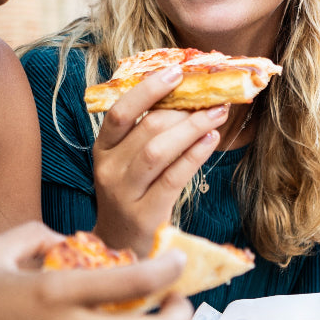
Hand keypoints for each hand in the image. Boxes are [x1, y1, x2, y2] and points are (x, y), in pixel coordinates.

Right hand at [92, 66, 228, 253]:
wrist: (119, 247)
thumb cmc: (131, 196)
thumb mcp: (125, 163)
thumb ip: (143, 133)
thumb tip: (184, 95)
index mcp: (102, 150)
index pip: (119, 112)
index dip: (148, 89)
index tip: (176, 72)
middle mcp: (107, 170)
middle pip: (146, 128)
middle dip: (182, 109)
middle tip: (212, 97)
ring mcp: (124, 194)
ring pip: (158, 150)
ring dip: (192, 127)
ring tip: (218, 113)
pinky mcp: (144, 215)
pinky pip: (173, 178)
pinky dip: (194, 155)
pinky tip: (211, 139)